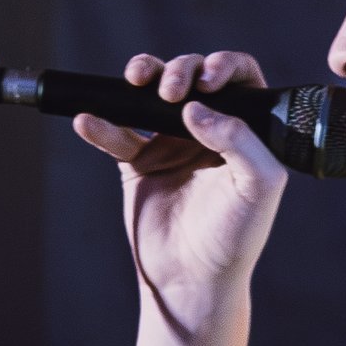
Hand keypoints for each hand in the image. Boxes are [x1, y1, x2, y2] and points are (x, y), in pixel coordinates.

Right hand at [74, 49, 286, 330]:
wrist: (192, 279)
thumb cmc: (236, 236)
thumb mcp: (258, 186)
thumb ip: (238, 139)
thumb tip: (196, 106)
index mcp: (246, 131)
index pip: (240, 79)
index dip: (224, 66)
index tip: (208, 81)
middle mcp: (210, 131)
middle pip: (192, 76)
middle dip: (179, 71)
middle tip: (171, 93)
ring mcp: (172, 144)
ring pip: (151, 93)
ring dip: (142, 77)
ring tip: (133, 81)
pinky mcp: (139, 163)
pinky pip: (116, 133)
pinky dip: (100, 123)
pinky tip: (88, 120)